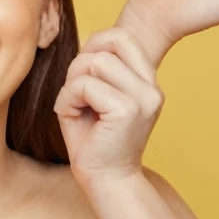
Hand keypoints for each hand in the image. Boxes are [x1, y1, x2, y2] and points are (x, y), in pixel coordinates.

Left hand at [54, 27, 162, 187]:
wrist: (105, 181)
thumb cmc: (93, 140)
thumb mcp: (94, 97)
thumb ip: (93, 68)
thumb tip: (88, 44)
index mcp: (147, 82)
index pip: (122, 36)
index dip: (93, 46)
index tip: (81, 76)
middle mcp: (151, 88)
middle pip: (109, 42)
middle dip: (80, 62)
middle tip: (74, 92)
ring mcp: (144, 98)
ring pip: (95, 61)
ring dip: (72, 83)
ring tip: (73, 105)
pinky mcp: (128, 110)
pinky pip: (85, 85)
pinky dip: (67, 98)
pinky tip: (70, 116)